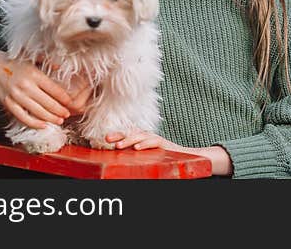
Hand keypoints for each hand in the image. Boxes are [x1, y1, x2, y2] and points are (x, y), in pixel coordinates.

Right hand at [0, 50, 81, 127]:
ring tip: (59, 121)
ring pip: (37, 112)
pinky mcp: (8, 104)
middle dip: (59, 110)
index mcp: (34, 74)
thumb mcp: (32, 58)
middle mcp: (25, 86)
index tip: (70, 102)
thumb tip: (61, 66)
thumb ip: (47, 61)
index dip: (64, 97)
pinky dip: (34, 123)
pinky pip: (23, 117)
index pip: (53, 89)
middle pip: (47, 102)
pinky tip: (43, 125)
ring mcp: (16, 96)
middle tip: (67, 114)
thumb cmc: (14, 63)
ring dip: (50, 118)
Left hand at [105, 131, 232, 176]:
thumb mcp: (148, 157)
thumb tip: (119, 154)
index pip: (128, 134)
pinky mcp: (165, 144)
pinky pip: (154, 142)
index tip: (104, 139)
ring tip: (119, 145)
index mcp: (143, 139)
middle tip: (107, 139)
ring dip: (129, 139)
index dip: (117, 135)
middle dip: (119, 135)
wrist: (186, 158)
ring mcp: (156, 139)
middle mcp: (149, 137)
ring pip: (141, 135)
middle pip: (132, 132)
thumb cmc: (164, 159)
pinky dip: (146, 143)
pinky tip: (137, 147)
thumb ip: (136, 155)